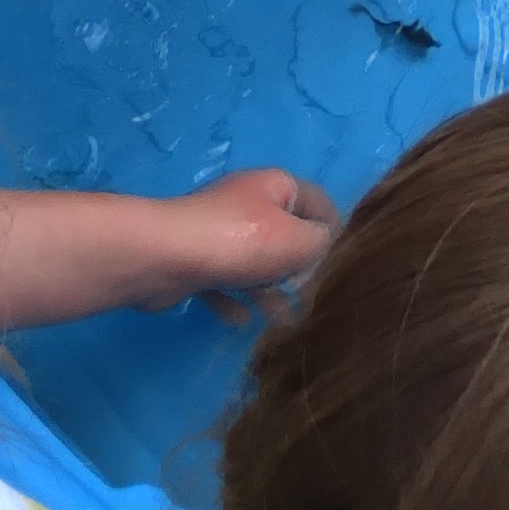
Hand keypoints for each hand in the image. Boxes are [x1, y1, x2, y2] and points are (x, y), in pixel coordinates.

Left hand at [129, 166, 337, 311]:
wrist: (164, 256)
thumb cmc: (239, 243)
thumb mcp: (296, 240)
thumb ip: (321, 243)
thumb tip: (325, 245)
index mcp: (275, 187)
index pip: (318, 203)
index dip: (334, 231)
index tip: (344, 267)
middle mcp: (247, 204)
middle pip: (285, 236)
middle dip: (300, 268)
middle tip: (314, 300)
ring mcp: (218, 233)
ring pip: (254, 263)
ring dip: (270, 291)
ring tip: (285, 322)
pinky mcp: (195, 260)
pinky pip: (224, 281)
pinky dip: (235, 300)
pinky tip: (242, 320)